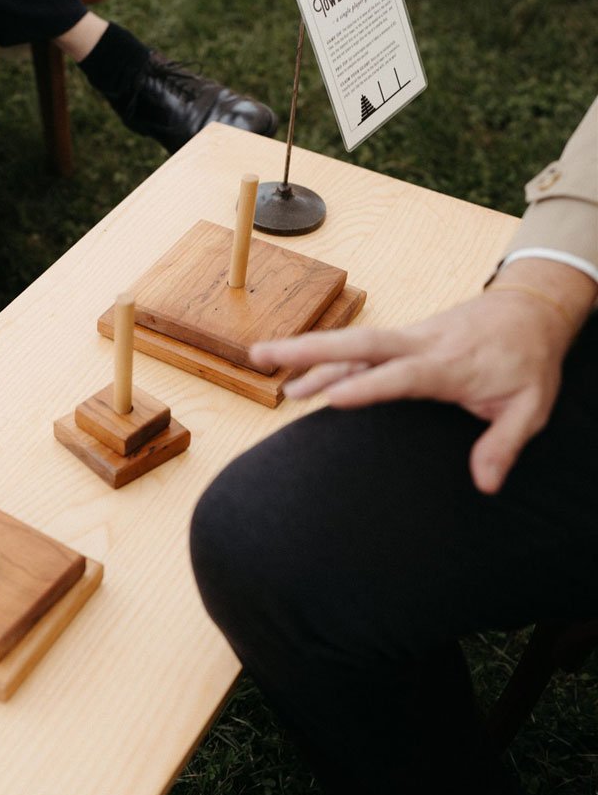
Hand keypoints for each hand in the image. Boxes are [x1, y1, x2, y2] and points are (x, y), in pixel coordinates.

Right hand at [251, 259, 596, 494]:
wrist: (531, 309)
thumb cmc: (529, 360)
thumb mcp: (532, 406)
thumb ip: (505, 443)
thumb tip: (485, 485)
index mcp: (449, 363)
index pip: (402, 375)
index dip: (367, 386)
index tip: (331, 399)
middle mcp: (420, 345)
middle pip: (358, 344)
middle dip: (309, 349)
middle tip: (265, 354)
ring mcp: (407, 339)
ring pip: (350, 345)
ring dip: (306, 354)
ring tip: (261, 361)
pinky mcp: (402, 341)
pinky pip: (357, 351)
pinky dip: (324, 361)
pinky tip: (296, 382)